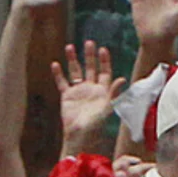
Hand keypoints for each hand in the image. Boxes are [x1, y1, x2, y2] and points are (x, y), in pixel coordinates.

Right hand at [54, 41, 125, 156]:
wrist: (80, 134)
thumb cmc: (96, 124)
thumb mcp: (107, 108)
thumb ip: (114, 93)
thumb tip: (122, 79)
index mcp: (103, 91)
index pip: (105, 72)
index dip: (104, 61)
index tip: (103, 49)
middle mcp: (91, 89)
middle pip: (91, 68)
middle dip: (90, 56)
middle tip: (89, 42)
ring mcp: (79, 91)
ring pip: (75, 71)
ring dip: (73, 60)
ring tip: (70, 47)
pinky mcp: (67, 96)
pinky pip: (62, 82)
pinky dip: (58, 74)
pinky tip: (55, 64)